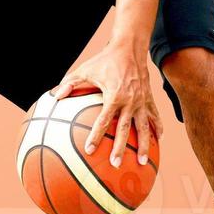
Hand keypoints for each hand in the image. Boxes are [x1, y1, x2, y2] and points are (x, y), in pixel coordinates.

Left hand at [50, 40, 160, 166]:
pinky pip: (155, 117)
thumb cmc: (104, 60)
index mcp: (114, 96)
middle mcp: (130, 101)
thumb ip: (70, 83)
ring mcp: (142, 101)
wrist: (129, 49)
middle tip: (115, 164)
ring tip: (143, 162)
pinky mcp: (149, 99)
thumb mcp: (84, 70)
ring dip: (145, 146)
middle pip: (125, 130)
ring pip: (144, 128)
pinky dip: (157, 129)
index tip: (89, 150)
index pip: (103, 121)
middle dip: (121, 149)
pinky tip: (159, 141)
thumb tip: (55, 96)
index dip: (95, 136)